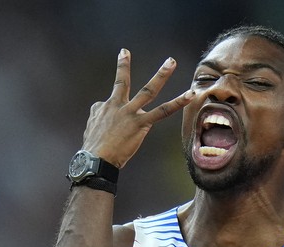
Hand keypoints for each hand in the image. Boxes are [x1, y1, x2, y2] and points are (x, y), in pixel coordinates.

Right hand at [82, 49, 194, 167]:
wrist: (95, 159)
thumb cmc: (94, 148)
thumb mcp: (92, 127)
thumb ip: (99, 114)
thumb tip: (102, 107)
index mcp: (106, 107)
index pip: (114, 96)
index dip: (119, 78)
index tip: (124, 55)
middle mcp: (118, 106)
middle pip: (122, 82)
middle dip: (123, 65)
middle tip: (125, 51)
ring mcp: (130, 113)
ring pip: (148, 91)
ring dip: (161, 75)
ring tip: (171, 62)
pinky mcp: (141, 123)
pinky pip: (163, 111)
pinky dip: (178, 103)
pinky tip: (191, 95)